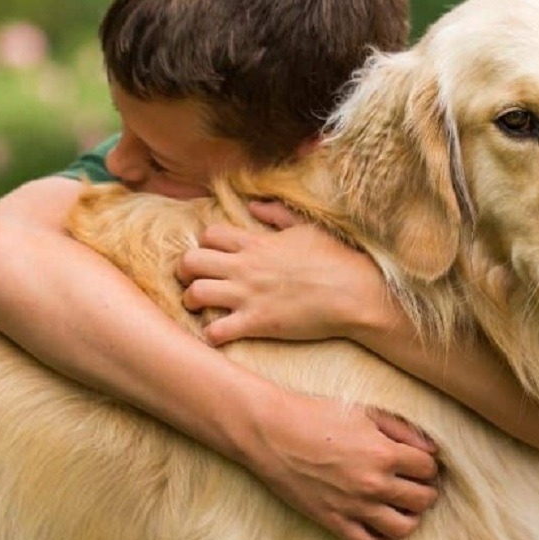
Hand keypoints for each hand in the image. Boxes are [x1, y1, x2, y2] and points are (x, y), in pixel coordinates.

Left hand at [176, 201, 391, 345]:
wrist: (354, 292)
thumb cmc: (336, 258)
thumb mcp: (307, 227)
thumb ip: (277, 214)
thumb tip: (254, 205)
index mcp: (256, 243)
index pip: (209, 235)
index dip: (204, 245)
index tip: (213, 256)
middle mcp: (245, 267)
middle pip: (190, 261)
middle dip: (184, 271)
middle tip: (193, 280)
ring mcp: (249, 295)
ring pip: (194, 294)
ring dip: (191, 302)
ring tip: (200, 308)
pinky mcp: (257, 323)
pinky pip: (215, 331)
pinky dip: (211, 334)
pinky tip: (219, 334)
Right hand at [235, 388, 440, 539]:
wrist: (272, 432)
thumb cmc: (317, 415)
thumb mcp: (365, 412)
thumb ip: (403, 430)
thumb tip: (433, 449)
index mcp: (383, 452)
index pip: (429, 469)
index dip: (428, 465)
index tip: (419, 463)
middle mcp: (373, 483)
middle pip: (423, 500)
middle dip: (425, 491)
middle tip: (414, 484)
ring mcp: (353, 506)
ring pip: (403, 528)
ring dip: (410, 518)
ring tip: (401, 506)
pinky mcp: (333, 521)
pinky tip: (381, 526)